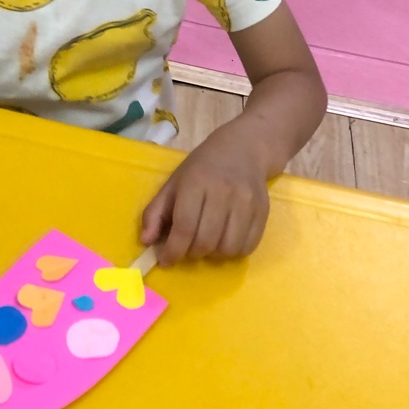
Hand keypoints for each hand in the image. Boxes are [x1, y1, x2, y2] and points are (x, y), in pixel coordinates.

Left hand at [140, 120, 269, 264]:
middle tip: (187, 249)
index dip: (173, 250)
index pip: (184, 226)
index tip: (166, 260)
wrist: (243, 149)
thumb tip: (146, 241)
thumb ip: (155, 212)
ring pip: (228, 248)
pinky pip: (247, 247)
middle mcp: (223, 191)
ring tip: (207, 242)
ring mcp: (246, 201)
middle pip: (206, 241)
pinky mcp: (263, 211)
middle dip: (192, 253)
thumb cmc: (202, 168)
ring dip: (213, 254)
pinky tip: (225, 240)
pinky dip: (233, 252)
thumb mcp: (173, 183)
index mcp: (196, 182)